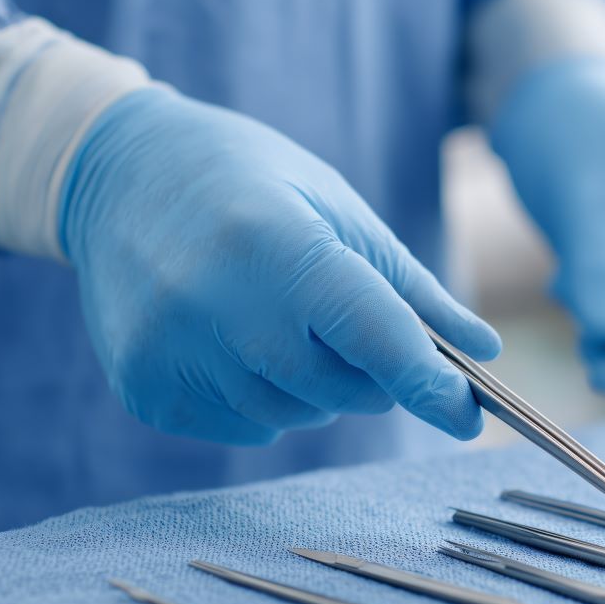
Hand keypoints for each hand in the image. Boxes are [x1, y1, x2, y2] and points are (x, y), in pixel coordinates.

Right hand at [60, 88, 499, 444]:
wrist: (120, 174)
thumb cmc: (252, 183)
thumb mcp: (339, 210)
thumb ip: (412, 290)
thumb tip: (484, 353)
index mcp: (276, 245)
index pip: (372, 336)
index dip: (428, 384)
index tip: (466, 416)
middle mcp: (216, 302)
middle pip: (339, 389)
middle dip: (368, 372)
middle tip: (347, 323)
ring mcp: (171, 350)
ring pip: (293, 416)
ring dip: (312, 387)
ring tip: (278, 318)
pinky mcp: (144, 387)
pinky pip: (243, 429)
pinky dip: (261, 399)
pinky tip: (235, 340)